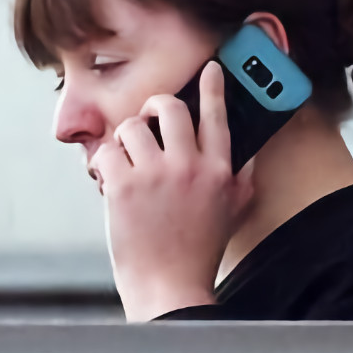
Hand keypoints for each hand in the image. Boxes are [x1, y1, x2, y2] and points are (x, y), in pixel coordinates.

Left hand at [93, 62, 251, 320]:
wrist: (170, 284)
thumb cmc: (200, 249)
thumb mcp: (235, 209)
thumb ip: (243, 177)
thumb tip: (248, 152)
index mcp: (220, 170)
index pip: (218, 115)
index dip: (214, 87)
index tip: (210, 68)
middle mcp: (190, 167)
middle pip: (168, 108)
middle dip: (154, 107)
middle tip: (149, 118)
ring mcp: (155, 175)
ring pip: (131, 127)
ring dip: (126, 140)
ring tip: (130, 161)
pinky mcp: (123, 186)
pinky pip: (106, 152)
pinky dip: (104, 163)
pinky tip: (112, 180)